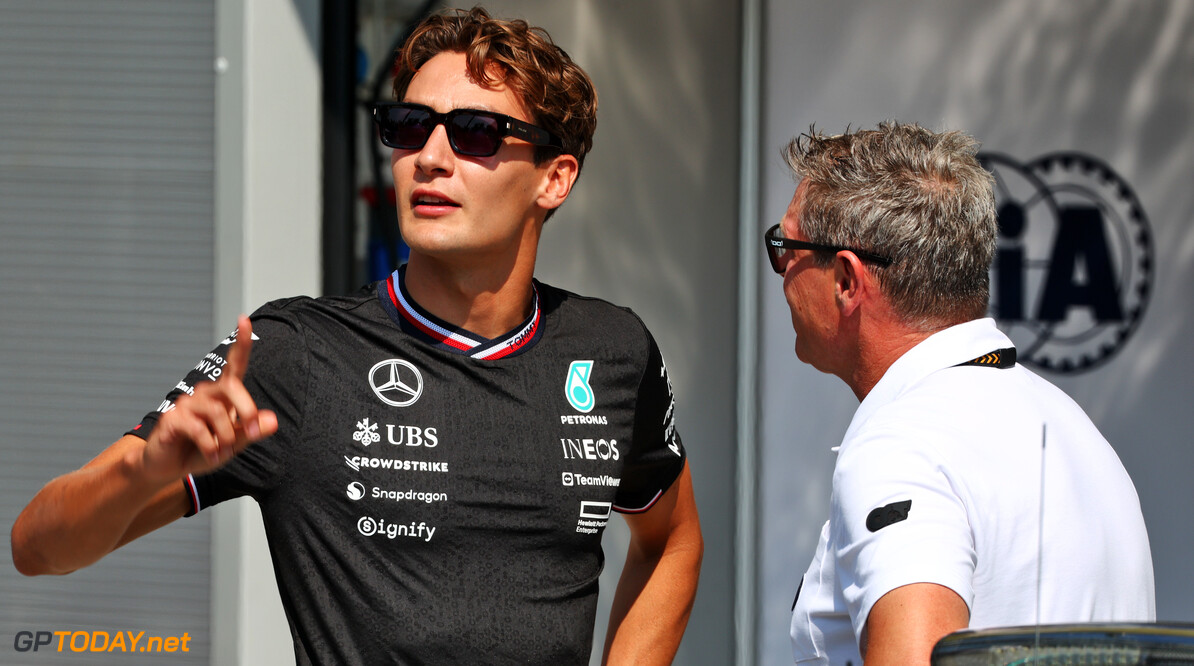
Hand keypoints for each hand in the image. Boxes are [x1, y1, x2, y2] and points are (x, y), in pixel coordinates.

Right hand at [140, 314, 277, 482]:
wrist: (170, 467)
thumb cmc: (203, 450)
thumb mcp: (234, 444)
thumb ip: (252, 432)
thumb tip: (273, 420)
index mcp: (222, 394)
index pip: (234, 364)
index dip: (241, 342)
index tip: (244, 319)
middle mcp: (205, 393)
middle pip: (231, 387)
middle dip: (246, 411)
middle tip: (250, 432)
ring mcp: (187, 403)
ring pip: (216, 411)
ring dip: (225, 436)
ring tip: (221, 451)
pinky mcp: (172, 418)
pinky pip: (198, 428)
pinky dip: (209, 444)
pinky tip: (210, 454)